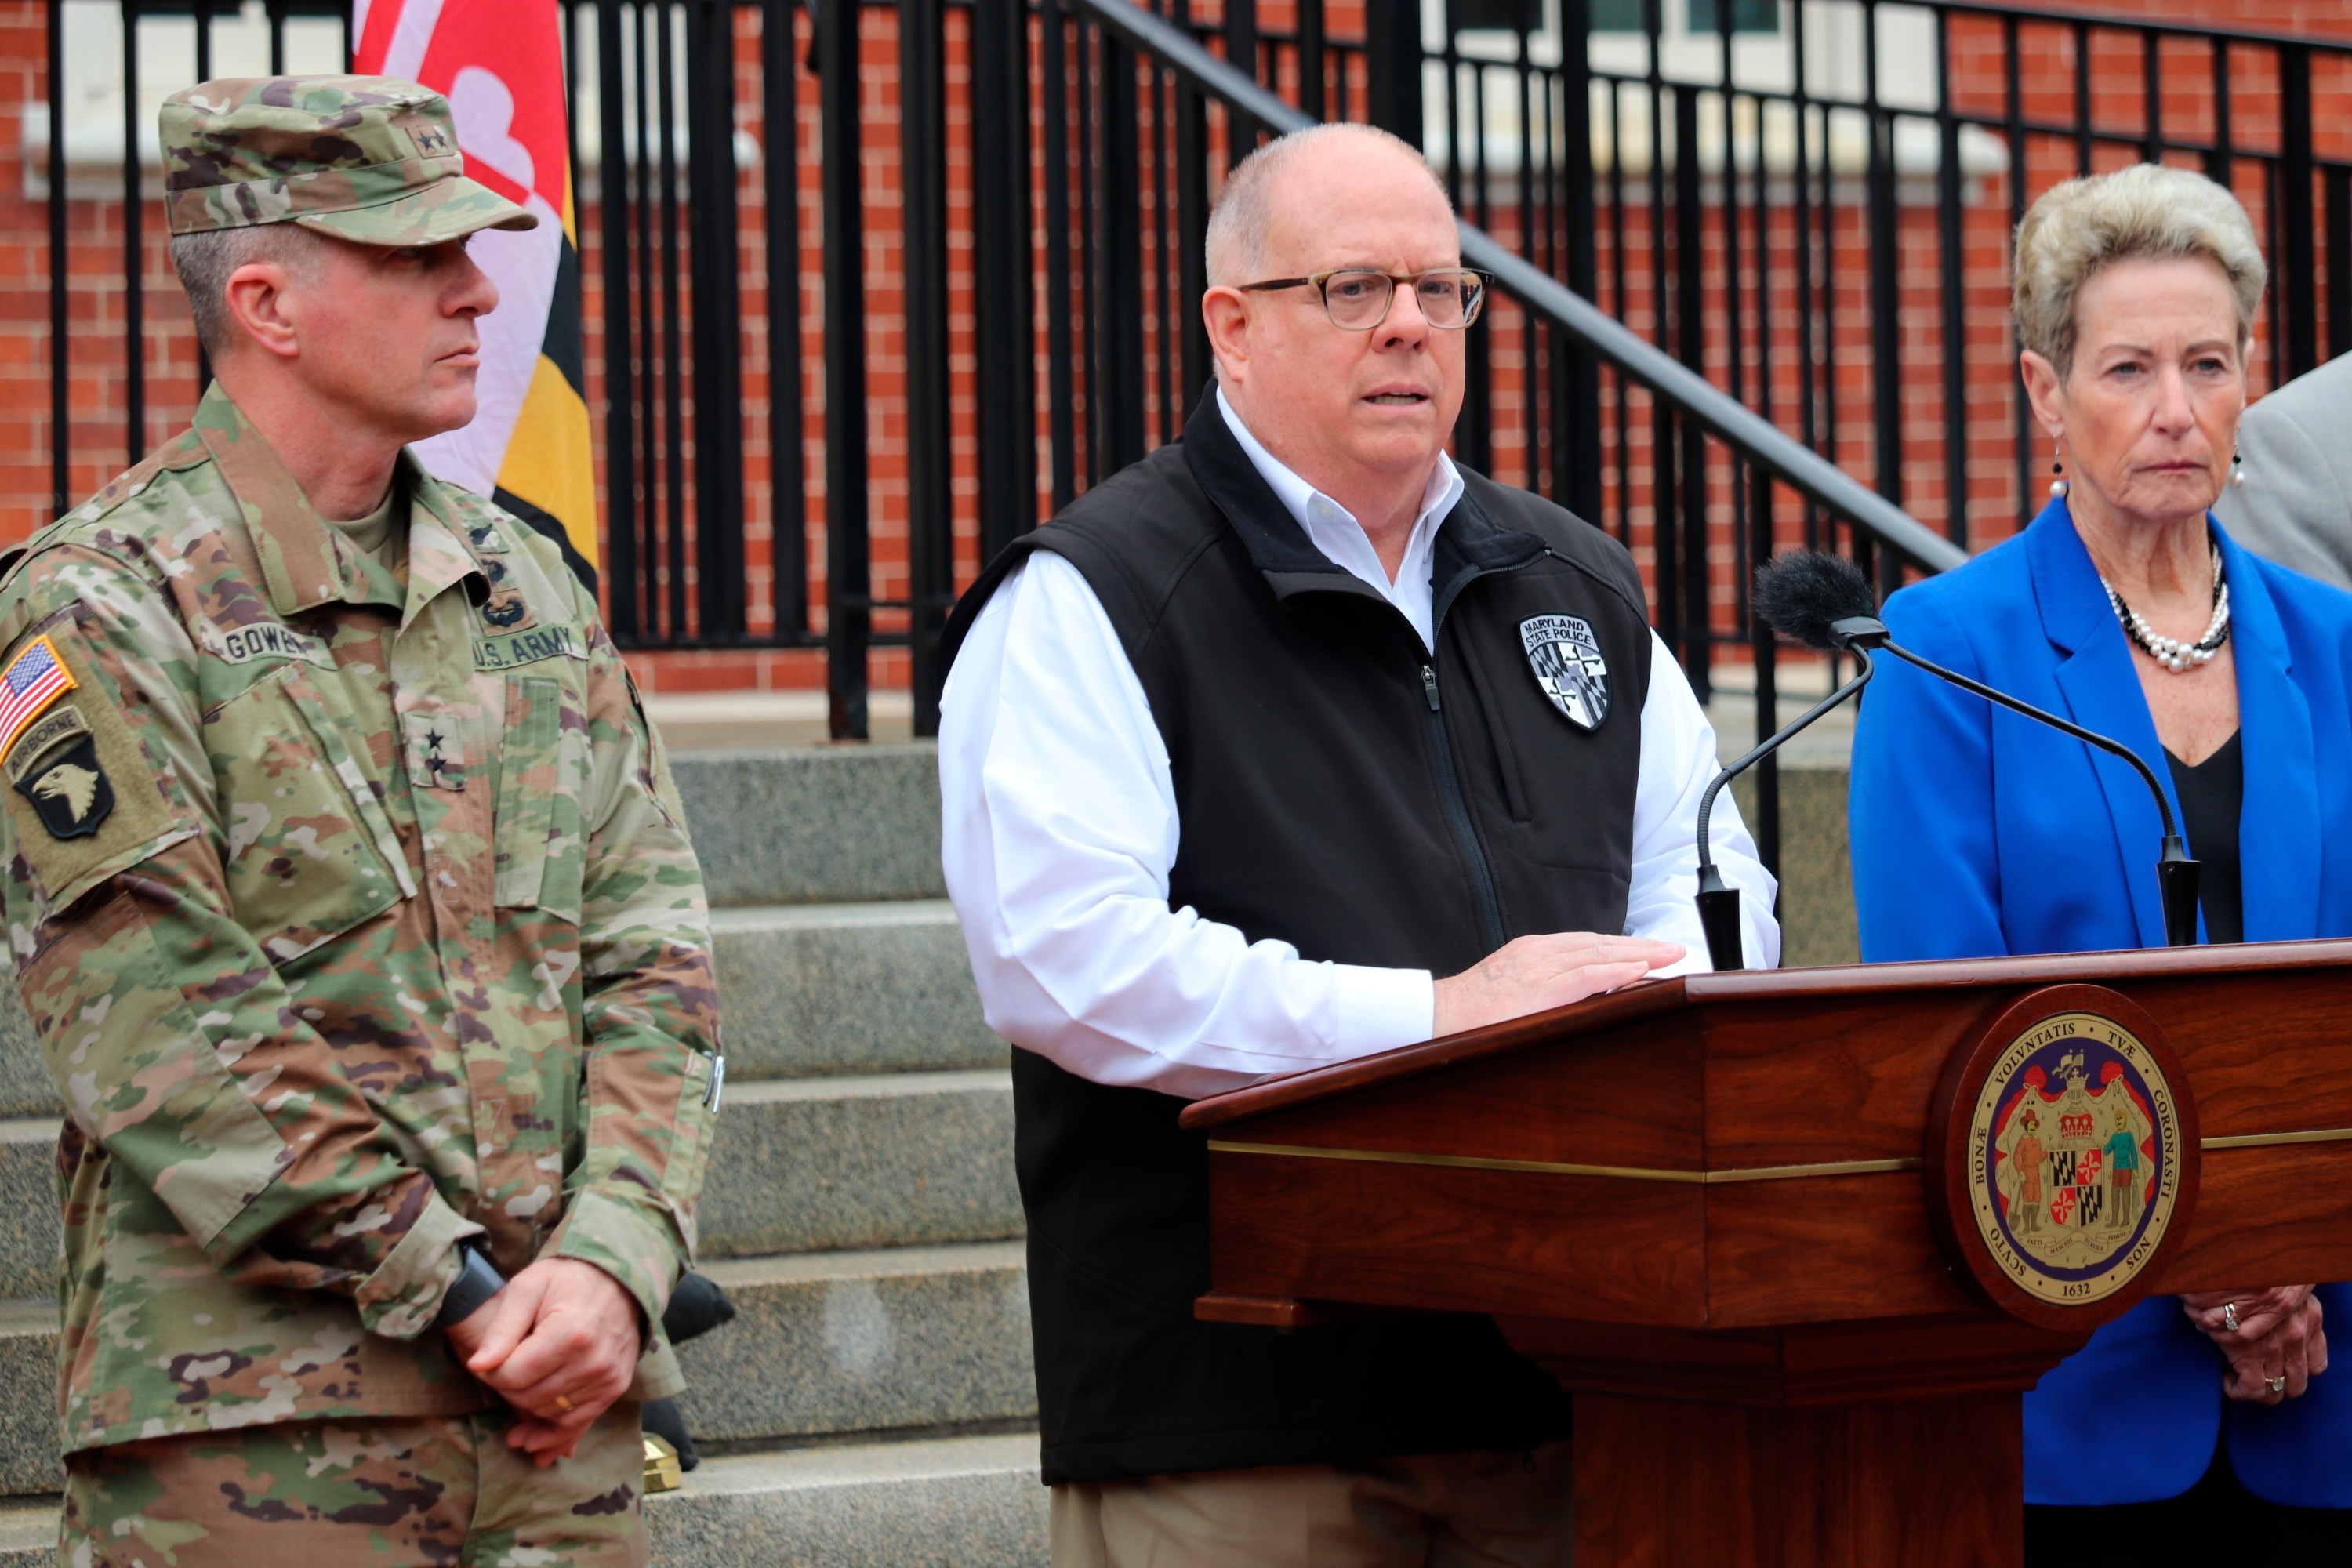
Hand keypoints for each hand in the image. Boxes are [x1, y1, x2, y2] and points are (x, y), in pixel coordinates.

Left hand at [462, 1258, 644, 1465]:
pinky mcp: (614, 1388)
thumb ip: (502, 1328)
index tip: (488, 1362)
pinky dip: (553, 1436)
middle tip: (504, 1374)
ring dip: (528, 1416)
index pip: (513, 1375)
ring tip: (513, 1420)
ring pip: (550, 1414)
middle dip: (508, 1391)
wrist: (619, 1281)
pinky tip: (534, 1445)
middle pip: (530, 1398)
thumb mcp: (528, 1288)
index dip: (492, 1373)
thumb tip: (477, 1366)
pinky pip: (577, 1423)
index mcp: (570, 1332)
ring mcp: (607, 1378)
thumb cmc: (567, 1281)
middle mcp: (593, 1361)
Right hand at [1432, 934, 1684, 1037]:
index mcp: (1533, 951)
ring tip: (1671, 956)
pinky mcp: (1540, 988)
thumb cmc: (1470, 1012)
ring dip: (1641, 955)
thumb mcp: (1510, 990)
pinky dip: (1617, 971)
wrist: (1438, 1017)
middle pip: (1601, 943)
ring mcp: (1540, 968)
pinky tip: (1641, 970)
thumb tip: (1578, 1000)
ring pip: (1600, 954)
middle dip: (1641, 946)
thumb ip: (1542, 987)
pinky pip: (1586, 977)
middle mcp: (1540, 952)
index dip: (1622, 947)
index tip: (1650, 951)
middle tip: (1676, 949)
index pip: (1588, 944)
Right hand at [2183, 1286, 2327, 1403]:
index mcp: (2311, 1319)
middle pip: (2297, 1385)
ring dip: (2258, 1392)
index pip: (2317, 1365)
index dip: (2298, 1373)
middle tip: (2258, 1379)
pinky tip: (2227, 1381)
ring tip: (2240, 1381)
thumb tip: (2268, 1320)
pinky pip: (2251, 1388)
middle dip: (2278, 1388)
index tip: (2280, 1370)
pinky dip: (2239, 1391)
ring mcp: (2275, 1347)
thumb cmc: (2255, 1272)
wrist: (2236, 1266)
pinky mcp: (2249, 1354)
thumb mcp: (2282, 1284)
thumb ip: (2285, 1306)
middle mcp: (2299, 1335)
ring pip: (2276, 1390)